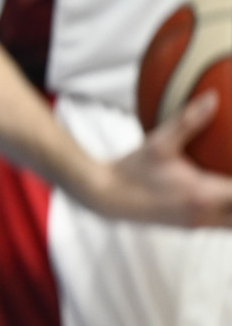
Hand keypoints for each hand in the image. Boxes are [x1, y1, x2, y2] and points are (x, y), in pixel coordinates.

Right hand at [87, 92, 231, 225]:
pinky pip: (223, 223)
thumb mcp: (158, 143)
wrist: (105, 197)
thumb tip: (212, 98)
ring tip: (231, 186)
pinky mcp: (190, 226)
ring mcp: (198, 224)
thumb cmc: (131, 169)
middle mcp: (206, 215)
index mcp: (203, 195)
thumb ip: (188, 121)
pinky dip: (230, 213)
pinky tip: (225, 197)